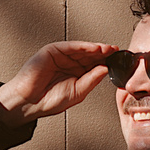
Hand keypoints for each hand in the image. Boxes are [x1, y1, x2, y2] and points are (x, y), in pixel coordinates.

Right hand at [0, 41, 118, 126]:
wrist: (29, 102)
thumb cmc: (49, 100)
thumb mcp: (78, 92)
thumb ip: (92, 80)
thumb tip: (106, 69)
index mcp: (77, 74)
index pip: (95, 65)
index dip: (107, 61)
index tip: (120, 60)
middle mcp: (70, 63)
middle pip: (91, 55)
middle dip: (105, 53)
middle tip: (117, 52)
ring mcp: (61, 56)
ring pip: (82, 49)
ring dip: (96, 48)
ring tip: (108, 49)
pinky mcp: (52, 51)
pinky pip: (70, 46)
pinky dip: (83, 46)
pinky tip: (94, 48)